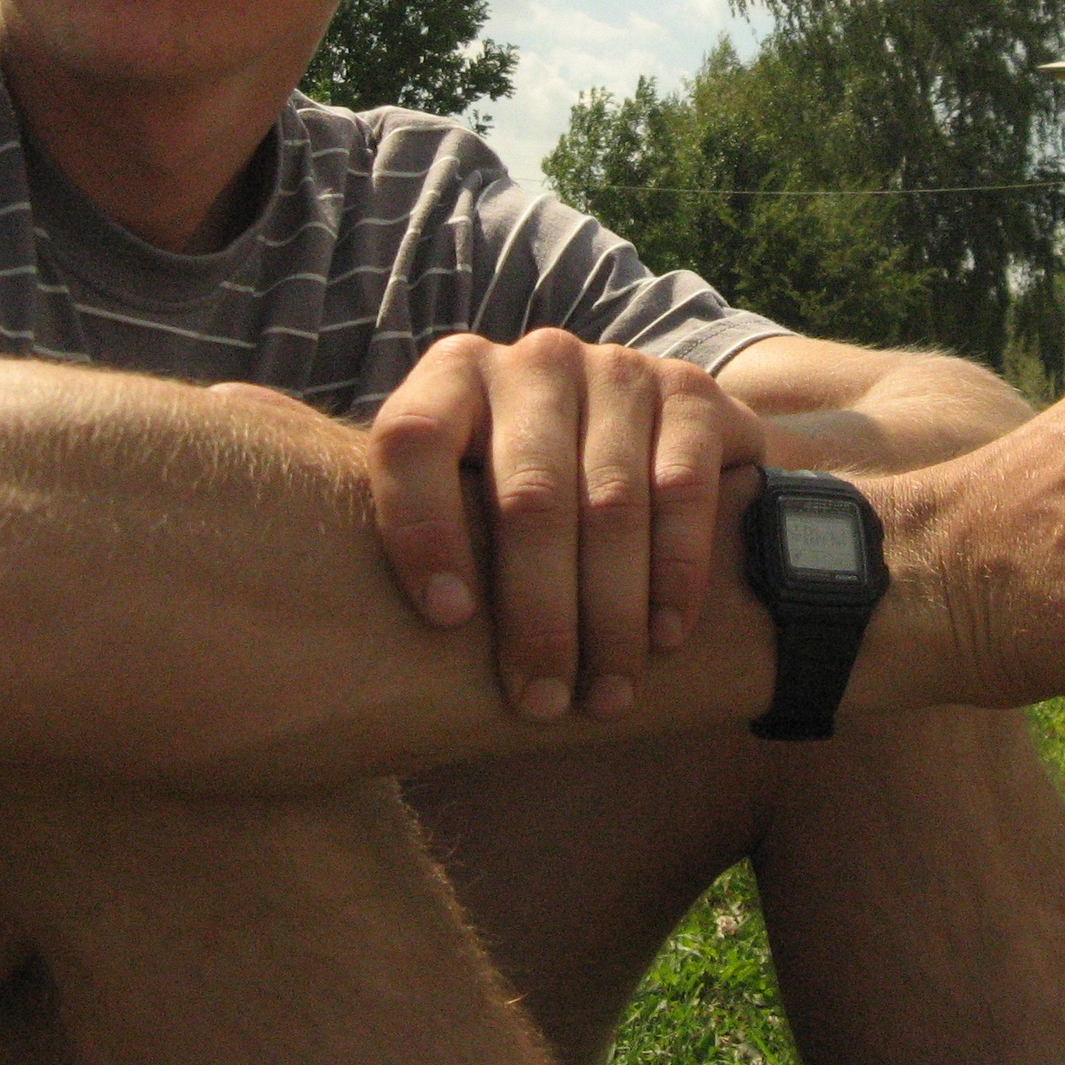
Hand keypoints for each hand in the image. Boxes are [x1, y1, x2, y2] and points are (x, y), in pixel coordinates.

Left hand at [363, 330, 766, 721]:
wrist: (646, 444)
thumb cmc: (518, 502)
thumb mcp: (464, 502)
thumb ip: (434, 542)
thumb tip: (374, 662)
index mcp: (453, 376)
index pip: (414, 438)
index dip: (423, 528)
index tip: (446, 620)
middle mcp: (534, 362)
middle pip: (527, 494)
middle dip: (536, 614)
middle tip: (539, 702)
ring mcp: (617, 370)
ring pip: (610, 503)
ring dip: (609, 615)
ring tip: (603, 694)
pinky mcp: (690, 392)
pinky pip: (682, 489)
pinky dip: (674, 573)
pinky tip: (662, 637)